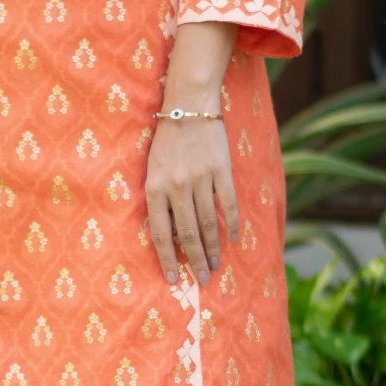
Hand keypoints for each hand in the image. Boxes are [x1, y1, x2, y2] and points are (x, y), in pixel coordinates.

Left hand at [145, 115, 238, 286]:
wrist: (188, 106)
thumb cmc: (166, 140)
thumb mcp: (152, 169)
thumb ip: (158, 200)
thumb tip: (168, 235)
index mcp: (155, 187)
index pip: (159, 233)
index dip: (166, 258)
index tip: (172, 279)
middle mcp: (176, 186)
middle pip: (186, 233)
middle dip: (194, 260)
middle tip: (201, 279)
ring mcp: (200, 178)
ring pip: (207, 223)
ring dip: (212, 248)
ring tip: (215, 265)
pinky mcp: (221, 170)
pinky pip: (227, 203)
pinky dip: (232, 223)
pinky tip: (233, 238)